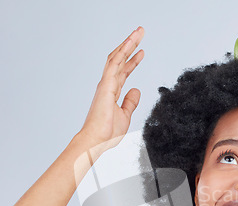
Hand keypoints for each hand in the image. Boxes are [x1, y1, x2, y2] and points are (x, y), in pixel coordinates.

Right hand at [80, 27, 144, 148]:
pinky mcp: (105, 85)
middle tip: (140, 33)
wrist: (96, 141)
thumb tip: (136, 90)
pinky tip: (130, 42)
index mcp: (112, 92)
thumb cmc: (106, 132)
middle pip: (120, 60)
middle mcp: (107, 85)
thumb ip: (130, 102)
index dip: (132, 61)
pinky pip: (115, 64)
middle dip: (130, 46)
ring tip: (138, 32)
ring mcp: (106, 84)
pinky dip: (123, 51)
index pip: (124, 72)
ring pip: (117, 57)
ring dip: (128, 43)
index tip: (141, 52)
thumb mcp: (125, 115)